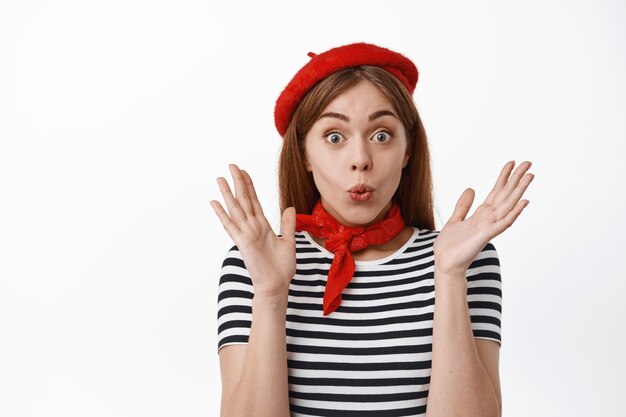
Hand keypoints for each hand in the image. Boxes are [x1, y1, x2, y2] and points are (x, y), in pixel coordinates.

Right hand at [210, 164, 296, 297]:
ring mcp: (246, 234)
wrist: (277, 285)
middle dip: (238, 182)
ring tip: (220, 178)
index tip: (244, 171)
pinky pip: (230, 226)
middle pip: (243, 200)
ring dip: (227, 194)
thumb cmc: (281, 268)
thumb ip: (288, 224)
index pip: (254, 201)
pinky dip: (222, 214)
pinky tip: (214, 202)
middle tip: (231, 165)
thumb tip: (290, 208)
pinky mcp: (243, 243)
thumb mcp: (289, 241)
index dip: (249, 186)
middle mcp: (252, 227)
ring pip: (235, 209)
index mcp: (262, 226)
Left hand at [433, 160, 533, 276]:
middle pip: (506, 195)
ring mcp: (489, 226)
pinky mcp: (486, 235)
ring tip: (530, 176)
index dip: (503, 177)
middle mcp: (489, 218)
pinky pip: (503, 223)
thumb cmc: (450, 246)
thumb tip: (471, 189)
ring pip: (508, 205)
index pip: (496, 191)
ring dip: (519, 191)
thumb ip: (463, 205)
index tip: (512, 162)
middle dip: (516, 179)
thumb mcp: (455, 219)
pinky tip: (523, 203)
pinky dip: (514, 213)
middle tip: (529, 163)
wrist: (445, 263)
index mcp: (482, 214)